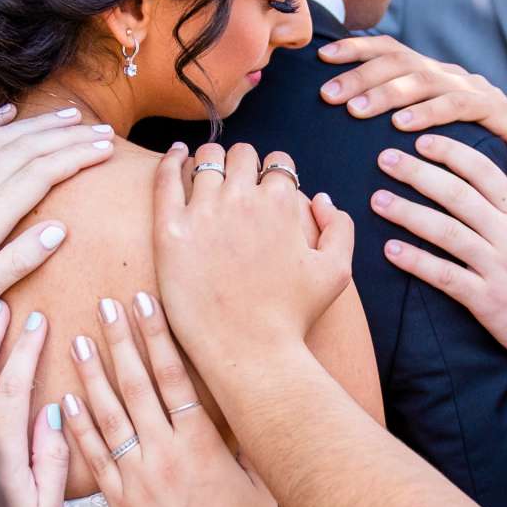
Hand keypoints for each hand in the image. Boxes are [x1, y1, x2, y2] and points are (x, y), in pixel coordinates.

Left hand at [0, 105, 116, 338]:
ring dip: (35, 125)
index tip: (106, 149)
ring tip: (69, 117)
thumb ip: (17, 262)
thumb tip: (60, 230)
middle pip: (23, 150)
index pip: (39, 175)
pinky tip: (6, 112)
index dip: (76, 158)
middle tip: (102, 130)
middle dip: (66, 137)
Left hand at [61, 289, 278, 506]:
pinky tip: (64, 400)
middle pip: (137, 385)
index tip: (144, 303)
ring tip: (78, 339)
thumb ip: (245, 448)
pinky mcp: (119, 506)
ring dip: (92, 374)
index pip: (175, 376)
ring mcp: (138, 479)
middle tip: (104, 304)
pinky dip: (78, 428)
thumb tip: (240, 416)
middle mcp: (165, 454)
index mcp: (203, 444)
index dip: (158, 336)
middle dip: (121, 340)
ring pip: (108, 415)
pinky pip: (93, 459)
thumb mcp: (261, 487)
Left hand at [151, 142, 353, 377]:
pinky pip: (166, 179)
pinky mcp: (170, 230)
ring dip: (210, 163)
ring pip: (206, 160)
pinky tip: (176, 156)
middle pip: (242, 154)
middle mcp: (242, 198)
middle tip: (237, 183)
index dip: (275, 173)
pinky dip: (172, 160)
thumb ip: (340, 227)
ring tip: (206, 176)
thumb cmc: (293, 317)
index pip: (278, 162)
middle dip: (244, 164)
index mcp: (281, 202)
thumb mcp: (337, 272)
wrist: (250, 351)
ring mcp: (203, 211)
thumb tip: (322, 198)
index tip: (266, 189)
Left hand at [316, 35, 506, 164]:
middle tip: (329, 95)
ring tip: (356, 111)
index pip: (389, 50)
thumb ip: (402, 116)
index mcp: (433, 74)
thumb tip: (352, 117)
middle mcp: (450, 74)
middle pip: (400, 63)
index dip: (355, 49)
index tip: (322, 57)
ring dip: (386, 95)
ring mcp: (473, 88)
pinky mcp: (493, 109)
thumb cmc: (476, 146)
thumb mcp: (434, 127)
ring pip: (423, 81)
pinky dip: (428, 114)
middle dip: (360, 76)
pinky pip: (457, 106)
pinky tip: (403, 126)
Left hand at [372, 135, 506, 373]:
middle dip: (419, 173)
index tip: (421, 140)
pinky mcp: (487, 299)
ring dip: (408, 213)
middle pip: (458, 195)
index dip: (450, 152)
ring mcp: (498, 267)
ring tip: (377, 200)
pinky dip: (417, 262)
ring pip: (447, 232)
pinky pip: (446, 276)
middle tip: (384, 158)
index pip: (484, 171)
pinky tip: (390, 250)